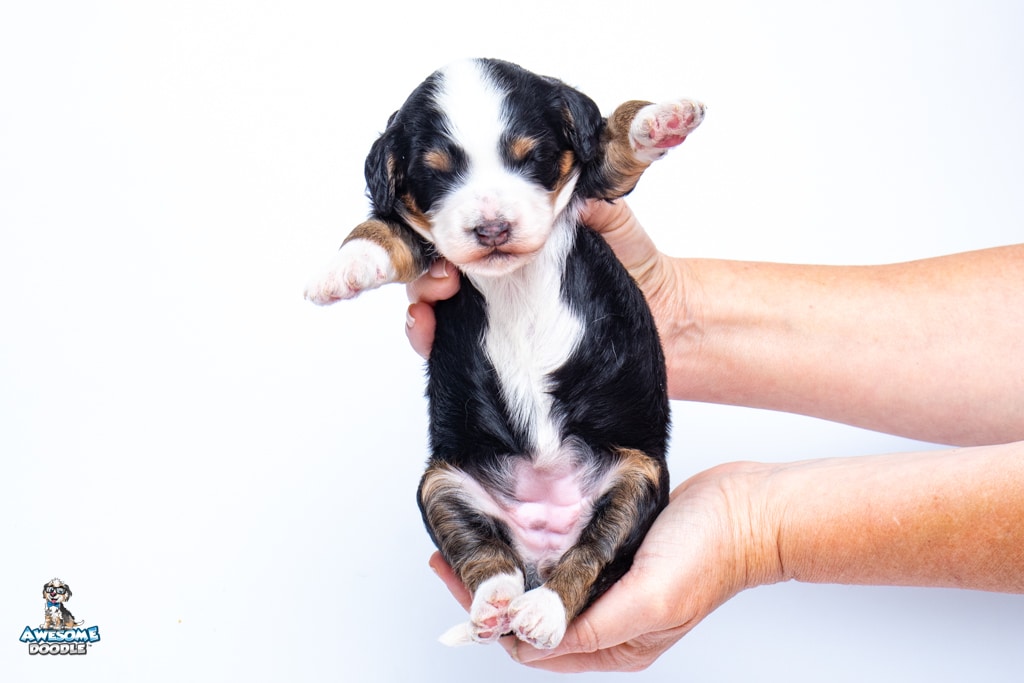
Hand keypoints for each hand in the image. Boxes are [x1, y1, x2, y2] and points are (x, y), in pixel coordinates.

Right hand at [405, 200, 687, 361]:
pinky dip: (426, 337)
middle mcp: (496, 267)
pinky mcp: (493, 345)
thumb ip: (593, 204)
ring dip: (420, 301)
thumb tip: (570, 194)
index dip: (439, 224)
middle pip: (436, 259)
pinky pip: (446, 341)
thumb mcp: (615, 223)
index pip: (462, 222)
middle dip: (423, 265)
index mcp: (514, 232)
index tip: (440, 232)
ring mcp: (490, 307)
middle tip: (442, 279)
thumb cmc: (636, 265)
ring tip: (430, 309)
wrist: (663, 321)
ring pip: (432, 299)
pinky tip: (429, 335)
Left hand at [429, 462, 781, 671]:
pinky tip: (516, 530)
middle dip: (489, 597)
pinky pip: (563, 558)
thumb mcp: (649, 600)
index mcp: (616, 645)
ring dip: (508, 572)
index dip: (493, 624)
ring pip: (542, 588)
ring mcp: (610, 584)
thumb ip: (592, 626)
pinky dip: (534, 550)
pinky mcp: (613, 551)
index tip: (460, 591)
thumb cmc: (711, 555)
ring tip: (473, 547)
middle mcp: (609, 620)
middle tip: (450, 563)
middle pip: (531, 619)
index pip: (535, 647)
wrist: (748, 510)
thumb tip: (532, 642)